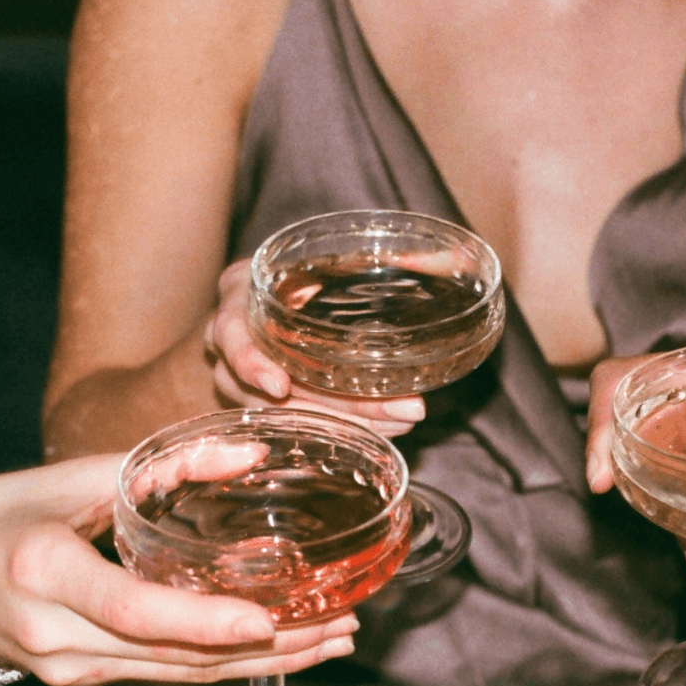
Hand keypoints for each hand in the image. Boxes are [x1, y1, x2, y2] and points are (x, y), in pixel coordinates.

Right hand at [0, 454, 357, 685]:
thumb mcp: (63, 477)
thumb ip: (156, 467)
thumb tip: (248, 453)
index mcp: (43, 572)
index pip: (132, 610)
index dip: (201, 622)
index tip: (266, 621)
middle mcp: (57, 636)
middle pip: (173, 657)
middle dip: (266, 650)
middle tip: (340, 627)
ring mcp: (71, 670)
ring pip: (179, 676)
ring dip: (261, 665)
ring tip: (330, 640)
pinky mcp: (85, 682)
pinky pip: (164, 675)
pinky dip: (223, 663)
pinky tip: (277, 648)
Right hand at [205, 260, 424, 437]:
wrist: (285, 295)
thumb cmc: (307, 270)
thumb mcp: (335, 255)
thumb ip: (396, 259)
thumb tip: (456, 256)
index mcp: (239, 297)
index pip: (229, 333)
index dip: (251, 363)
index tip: (281, 386)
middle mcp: (232, 343)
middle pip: (267, 388)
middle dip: (333, 405)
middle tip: (397, 411)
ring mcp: (243, 380)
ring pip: (283, 415)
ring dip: (343, 422)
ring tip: (399, 421)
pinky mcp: (266, 404)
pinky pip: (296, 425)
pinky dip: (341, 427)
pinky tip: (384, 430)